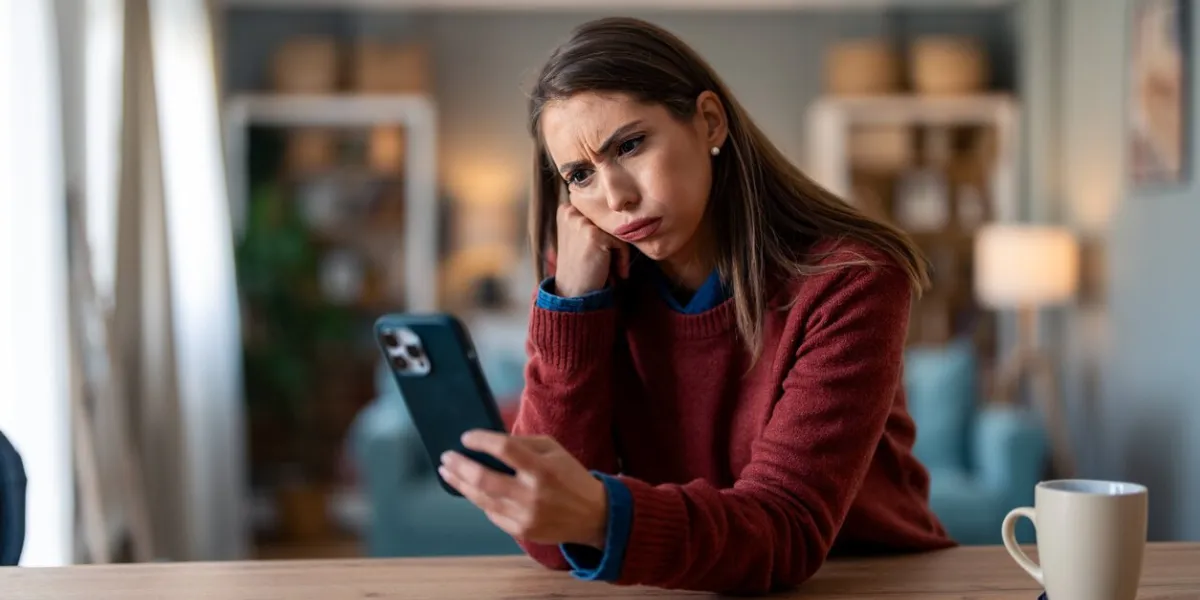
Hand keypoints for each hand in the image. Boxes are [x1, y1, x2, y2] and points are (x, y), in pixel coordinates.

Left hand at [439, 430, 608, 548]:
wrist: (593, 516)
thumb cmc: (571, 477)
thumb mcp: (554, 450)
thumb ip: (523, 444)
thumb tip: (489, 442)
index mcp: (542, 468)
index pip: (504, 449)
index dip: (481, 441)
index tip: (466, 437)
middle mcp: (532, 494)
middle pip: (484, 478)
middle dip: (459, 466)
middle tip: (446, 457)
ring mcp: (525, 516)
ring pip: (482, 499)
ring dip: (461, 484)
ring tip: (448, 473)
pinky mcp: (522, 532)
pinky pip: (492, 514)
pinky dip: (481, 501)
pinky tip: (473, 490)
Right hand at [554, 204, 630, 297]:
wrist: (573, 293)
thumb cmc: (581, 267)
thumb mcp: (580, 237)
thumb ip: (593, 220)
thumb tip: (623, 209)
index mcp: (566, 210)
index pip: (600, 211)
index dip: (607, 231)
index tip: (608, 250)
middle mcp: (570, 211)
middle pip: (609, 219)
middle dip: (615, 240)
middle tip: (614, 261)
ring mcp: (581, 222)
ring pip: (616, 229)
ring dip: (620, 250)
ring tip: (616, 268)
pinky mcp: (593, 234)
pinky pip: (621, 241)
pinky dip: (623, 258)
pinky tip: (617, 273)